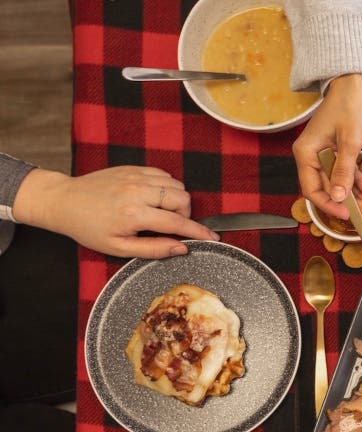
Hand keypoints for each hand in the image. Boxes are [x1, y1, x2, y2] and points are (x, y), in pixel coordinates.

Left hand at [12, 166, 217, 257]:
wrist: (64, 201)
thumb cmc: (89, 228)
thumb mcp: (119, 247)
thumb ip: (154, 249)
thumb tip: (181, 248)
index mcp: (134, 214)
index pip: (177, 222)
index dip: (198, 231)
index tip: (212, 237)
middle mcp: (137, 191)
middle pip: (182, 198)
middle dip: (185, 213)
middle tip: (173, 225)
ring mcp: (135, 176)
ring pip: (176, 184)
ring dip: (177, 200)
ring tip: (163, 212)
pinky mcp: (133, 168)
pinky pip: (164, 174)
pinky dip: (167, 187)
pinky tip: (156, 198)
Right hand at [292, 73, 361, 220]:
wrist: (357, 83)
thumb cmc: (350, 105)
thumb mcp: (349, 141)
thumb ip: (343, 171)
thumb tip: (338, 197)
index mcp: (306, 153)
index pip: (312, 189)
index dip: (329, 205)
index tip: (347, 215)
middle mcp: (313, 156)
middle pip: (328, 189)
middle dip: (349, 205)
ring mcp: (326, 154)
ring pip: (340, 184)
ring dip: (357, 197)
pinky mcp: (339, 151)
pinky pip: (347, 173)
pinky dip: (359, 183)